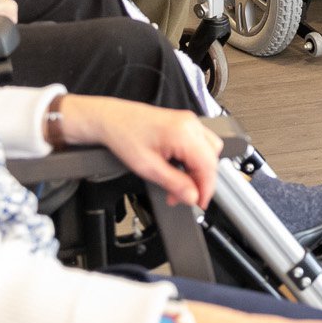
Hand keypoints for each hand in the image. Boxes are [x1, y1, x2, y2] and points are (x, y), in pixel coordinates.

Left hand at [55, 97, 223, 208]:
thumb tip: (193, 196)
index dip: (206, 189)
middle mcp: (190, 124)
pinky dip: (193, 161)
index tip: (199, 203)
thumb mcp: (148, 168)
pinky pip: (199, 144)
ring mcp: (188, 121)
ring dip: (197, 172)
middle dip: (200, 182)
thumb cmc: (123, 136)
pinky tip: (178, 171)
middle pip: (211, 159)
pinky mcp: (183, 123)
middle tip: (183, 197)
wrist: (110, 119)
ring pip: (208, 151)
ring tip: (178, 186)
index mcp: (184, 133)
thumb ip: (175, 184)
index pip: (209, 165)